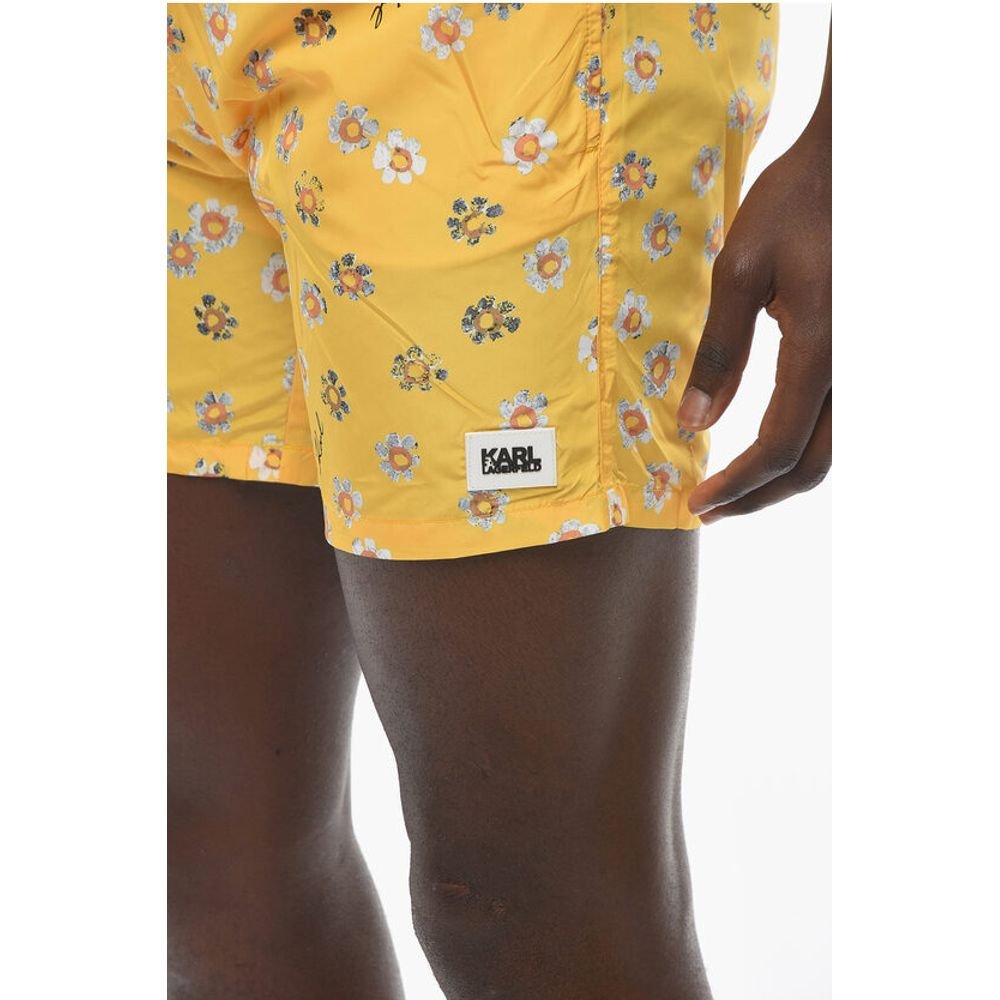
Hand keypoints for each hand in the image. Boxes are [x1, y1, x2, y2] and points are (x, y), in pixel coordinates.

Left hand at [678, 28, 830, 525]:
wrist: (851, 164)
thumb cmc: (792, 204)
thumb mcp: (739, 271)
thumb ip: (719, 351)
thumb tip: (694, 423)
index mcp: (821, 348)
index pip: (779, 444)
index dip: (736, 483)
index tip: (694, 503)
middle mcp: (854, 366)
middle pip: (815, 464)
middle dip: (759, 496)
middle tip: (707, 508)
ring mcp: (865, 362)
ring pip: (833, 449)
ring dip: (782, 478)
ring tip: (730, 489)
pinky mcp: (862, 354)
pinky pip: (838, 421)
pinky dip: (801, 448)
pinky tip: (765, 448)